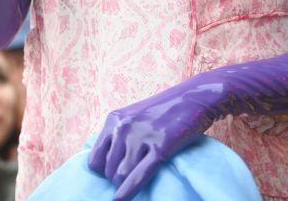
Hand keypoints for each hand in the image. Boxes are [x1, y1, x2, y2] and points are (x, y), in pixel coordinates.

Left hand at [88, 77, 220, 200]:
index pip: (94, 160)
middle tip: (132, 176)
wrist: (193, 97)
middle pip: (108, 171)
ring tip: (138, 179)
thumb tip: (106, 165)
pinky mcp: (160, 146)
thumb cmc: (163, 111)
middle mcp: (123, 127)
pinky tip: (121, 200)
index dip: (104, 171)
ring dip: (126, 185)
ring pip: (120, 176)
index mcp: (114, 119)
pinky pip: (139, 176)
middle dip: (117, 179)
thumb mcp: (133, 117)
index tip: (115, 173)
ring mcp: (140, 136)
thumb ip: (118, 134)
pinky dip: (129, 191)